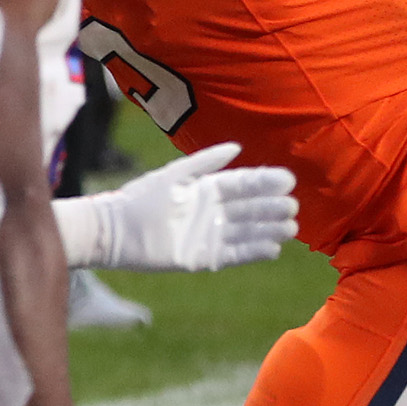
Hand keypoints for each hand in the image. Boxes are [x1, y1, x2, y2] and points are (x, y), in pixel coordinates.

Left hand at [63, 142, 298, 271]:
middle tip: (291, 206)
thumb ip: (204, 162)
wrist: (115, 231)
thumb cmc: (140, 198)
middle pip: (251, 209)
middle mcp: (213, 212)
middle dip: (272, 207)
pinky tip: (273, 248)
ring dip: (269, 230)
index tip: (287, 180)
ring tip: (290, 227)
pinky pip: (235, 255)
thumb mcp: (173, 176)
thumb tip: (237, 148)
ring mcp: (210, 235)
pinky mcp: (203, 258)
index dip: (265, 182)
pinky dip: (254, 252)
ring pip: (248, 232)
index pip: (244, 184)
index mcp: (207, 189)